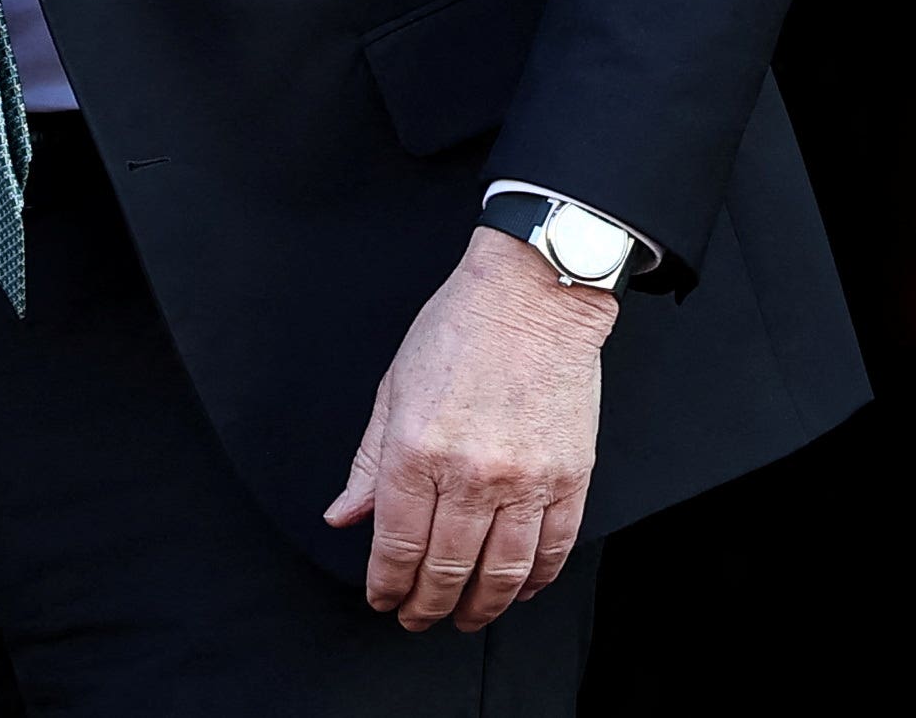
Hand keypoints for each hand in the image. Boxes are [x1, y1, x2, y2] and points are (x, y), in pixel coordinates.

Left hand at [323, 227, 617, 632]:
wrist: (532, 296)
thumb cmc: (458, 331)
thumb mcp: (392, 390)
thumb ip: (369, 462)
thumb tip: (344, 517)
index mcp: (418, 450)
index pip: (398, 545)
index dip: (387, 585)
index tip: (383, 600)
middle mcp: (471, 473)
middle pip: (447, 568)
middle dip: (427, 605)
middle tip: (418, 618)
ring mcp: (527, 479)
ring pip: (502, 572)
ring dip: (481, 606)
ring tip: (466, 617)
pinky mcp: (571, 477)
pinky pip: (553, 548)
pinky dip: (534, 579)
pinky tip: (518, 588)